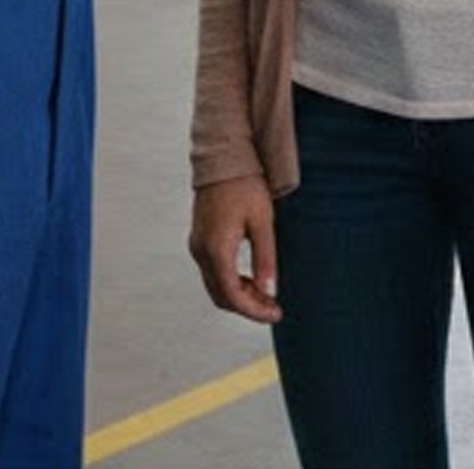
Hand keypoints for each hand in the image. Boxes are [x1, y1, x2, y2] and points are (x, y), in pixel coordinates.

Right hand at [189, 174, 281, 323]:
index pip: (233, 295)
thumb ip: (265, 258)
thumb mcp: (262, 221)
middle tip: (274, 307)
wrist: (224, 159)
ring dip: (239, 295)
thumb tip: (269, 291)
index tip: (275, 313)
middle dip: (247, 306)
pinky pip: (213, 272)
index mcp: (216, 249)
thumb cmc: (245, 185)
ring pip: (215, 285)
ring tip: (267, 294)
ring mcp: (197, 246)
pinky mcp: (200, 240)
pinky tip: (252, 279)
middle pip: (221, 295)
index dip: (254, 310)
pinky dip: (231, 282)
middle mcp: (201, 251)